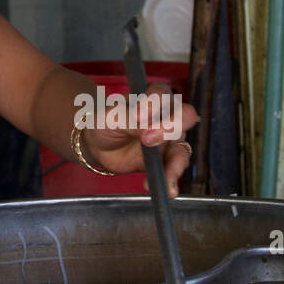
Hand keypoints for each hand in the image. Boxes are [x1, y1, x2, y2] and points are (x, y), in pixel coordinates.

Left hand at [82, 81, 199, 197]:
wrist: (98, 145)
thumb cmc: (105, 123)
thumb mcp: (111, 118)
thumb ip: (130, 121)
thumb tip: (148, 130)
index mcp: (152, 97)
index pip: (162, 93)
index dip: (154, 102)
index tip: (138, 115)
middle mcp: (167, 116)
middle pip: (185, 116)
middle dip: (171, 127)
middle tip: (148, 140)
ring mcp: (169, 139)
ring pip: (182, 149)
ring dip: (176, 164)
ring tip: (165, 178)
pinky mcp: (166, 160)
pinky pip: (174, 169)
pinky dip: (170, 180)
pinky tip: (164, 190)